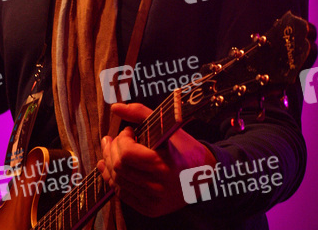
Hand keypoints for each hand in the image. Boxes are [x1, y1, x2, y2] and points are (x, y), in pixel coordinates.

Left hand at [97, 102, 215, 216]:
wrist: (206, 176)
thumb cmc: (186, 147)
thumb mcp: (169, 126)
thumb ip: (140, 113)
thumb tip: (115, 107)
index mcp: (163, 166)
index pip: (127, 154)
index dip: (122, 139)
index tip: (128, 131)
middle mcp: (157, 187)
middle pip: (119, 167)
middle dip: (112, 149)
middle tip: (114, 139)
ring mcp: (153, 201)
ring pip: (117, 181)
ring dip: (111, 162)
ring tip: (112, 150)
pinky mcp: (150, 209)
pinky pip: (122, 194)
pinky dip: (114, 178)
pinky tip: (112, 166)